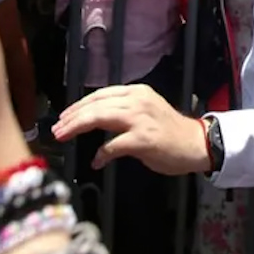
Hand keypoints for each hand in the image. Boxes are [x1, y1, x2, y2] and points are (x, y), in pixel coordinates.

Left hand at [52, 84, 210, 174]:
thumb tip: (95, 121)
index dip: (78, 106)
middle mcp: (137, 101)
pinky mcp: (143, 139)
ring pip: (99, 117)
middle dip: (72, 117)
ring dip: (77, 128)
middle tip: (57, 129)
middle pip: (95, 105)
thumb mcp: (145, 112)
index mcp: (136, 92)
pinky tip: (96, 161)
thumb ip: (122, 113)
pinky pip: (113, 145)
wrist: (197, 143)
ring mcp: (140, 119)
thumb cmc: (170, 132)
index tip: (64, 117)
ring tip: (64, 137)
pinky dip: (102, 153)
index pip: (99, 95)